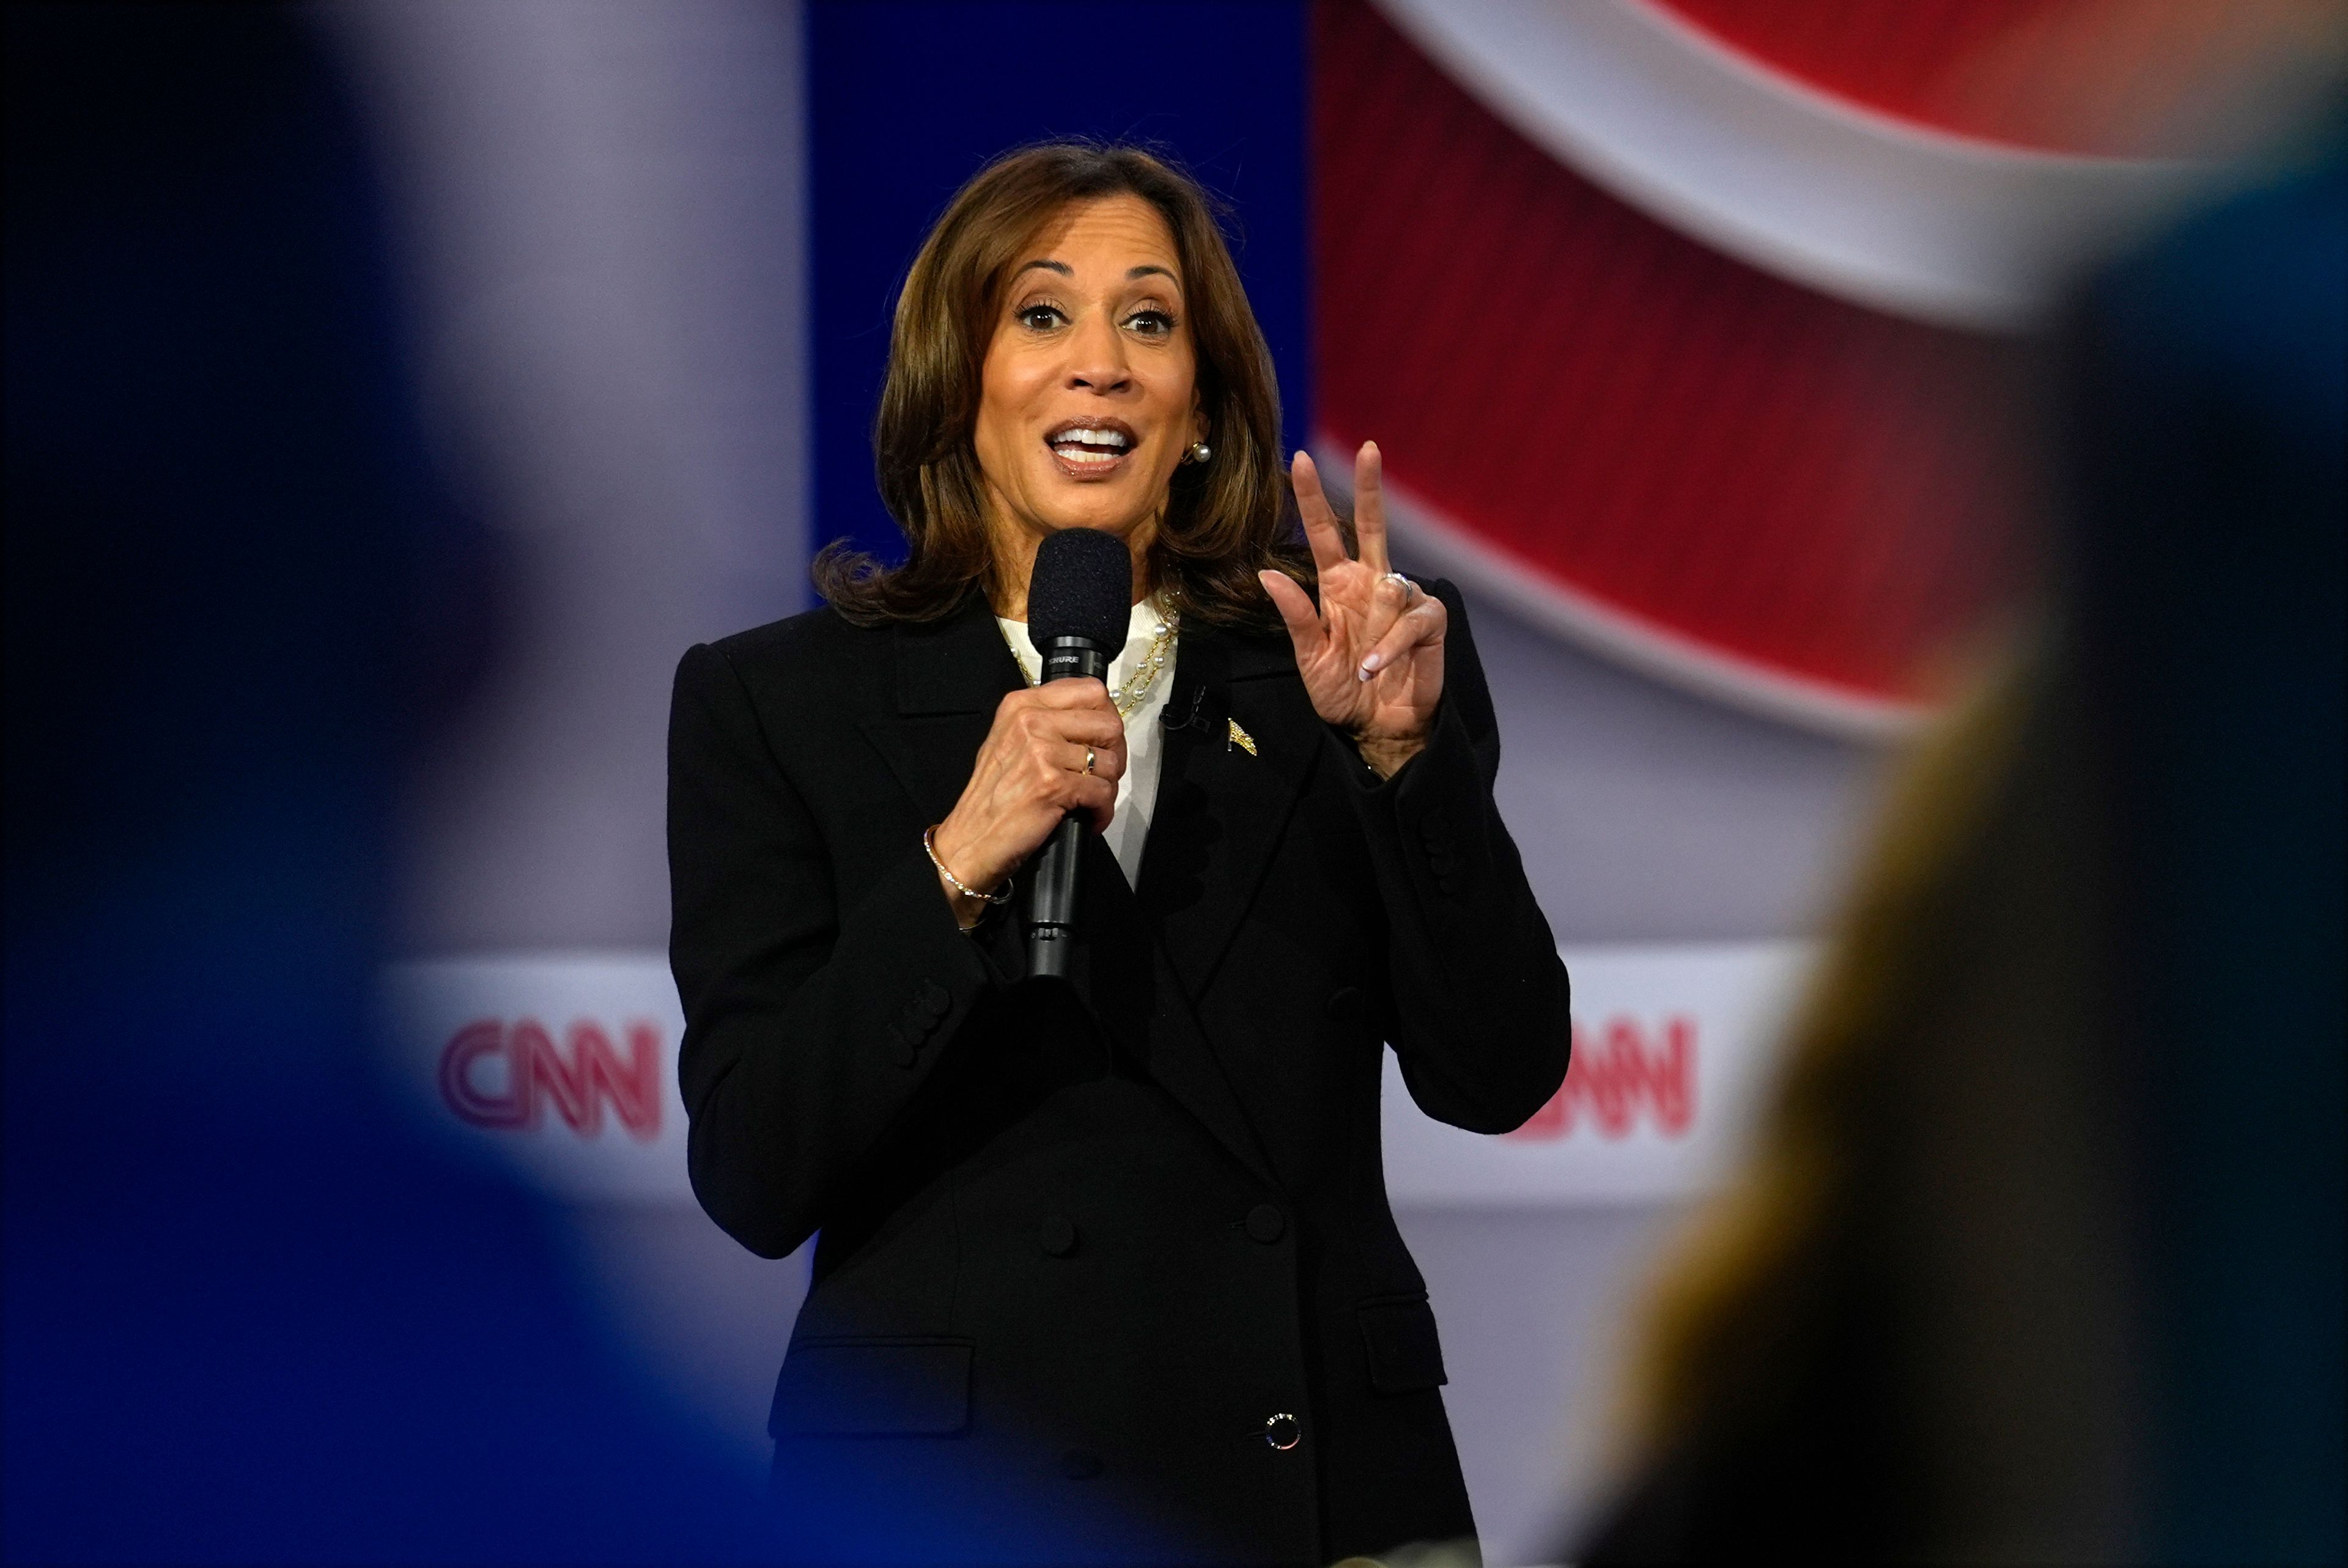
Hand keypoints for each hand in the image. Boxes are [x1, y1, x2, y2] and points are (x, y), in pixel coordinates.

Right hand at [931, 680, 1125, 922]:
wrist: (970, 839)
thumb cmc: (992, 796)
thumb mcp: (1009, 741)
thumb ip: (1046, 722)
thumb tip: (1093, 720)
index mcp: (1022, 705)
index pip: (1091, 690)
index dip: (1107, 717)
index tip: (1103, 740)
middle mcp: (1031, 721)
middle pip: (1108, 724)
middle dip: (1115, 753)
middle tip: (1103, 775)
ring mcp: (1041, 752)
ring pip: (1109, 761)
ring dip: (1108, 786)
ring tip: (1091, 800)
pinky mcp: (1053, 785)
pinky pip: (1103, 793)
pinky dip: (1102, 811)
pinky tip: (1089, 818)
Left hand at [1260, 443, 1446, 778]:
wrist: (1376, 731)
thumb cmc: (1343, 693)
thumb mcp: (1308, 657)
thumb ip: (1293, 615)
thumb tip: (1266, 572)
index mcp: (1337, 587)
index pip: (1323, 534)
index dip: (1312, 500)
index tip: (1299, 461)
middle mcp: (1371, 585)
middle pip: (1371, 525)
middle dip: (1370, 488)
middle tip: (1369, 448)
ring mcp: (1402, 602)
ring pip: (1393, 585)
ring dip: (1374, 632)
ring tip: (1361, 667)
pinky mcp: (1429, 625)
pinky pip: (1412, 620)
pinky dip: (1389, 646)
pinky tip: (1373, 667)